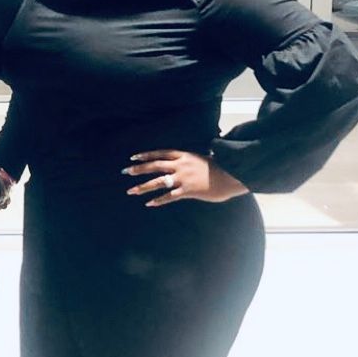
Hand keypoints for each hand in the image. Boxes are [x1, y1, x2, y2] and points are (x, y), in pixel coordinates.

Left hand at [124, 150, 248, 206]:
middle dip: (138, 169)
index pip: (160, 153)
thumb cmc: (219, 168)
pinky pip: (169, 196)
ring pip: (158, 182)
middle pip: (155, 166)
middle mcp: (181, 165)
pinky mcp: (188, 190)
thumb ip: (187, 162)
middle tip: (125, 172)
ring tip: (131, 191)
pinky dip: (159, 200)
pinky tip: (149, 203)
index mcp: (184, 155)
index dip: (145, 155)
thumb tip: (178, 165)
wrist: (232, 176)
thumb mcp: (200, 159)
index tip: (133, 158)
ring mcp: (184, 178)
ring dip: (143, 187)